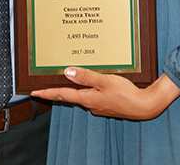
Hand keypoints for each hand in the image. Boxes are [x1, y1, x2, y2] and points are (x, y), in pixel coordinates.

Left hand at [31, 67, 179, 120]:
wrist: (145, 106)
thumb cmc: (126, 94)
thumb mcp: (104, 81)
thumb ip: (86, 76)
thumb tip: (68, 72)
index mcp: (87, 99)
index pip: (62, 95)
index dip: (47, 93)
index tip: (34, 92)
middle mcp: (91, 104)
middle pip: (70, 95)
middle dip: (59, 89)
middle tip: (47, 84)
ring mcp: (99, 105)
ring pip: (82, 94)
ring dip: (75, 87)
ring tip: (69, 78)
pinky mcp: (107, 103)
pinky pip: (93, 94)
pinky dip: (89, 88)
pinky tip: (93, 81)